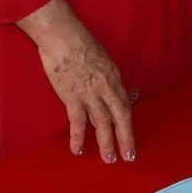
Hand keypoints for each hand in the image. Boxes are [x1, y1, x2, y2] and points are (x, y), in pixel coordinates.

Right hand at [18, 0, 134, 162]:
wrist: (62, 33)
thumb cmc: (77, 39)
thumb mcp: (98, 55)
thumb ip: (101, 74)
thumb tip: (100, 87)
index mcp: (113, 75)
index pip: (123, 102)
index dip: (126, 120)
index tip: (127, 132)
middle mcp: (106, 86)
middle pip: (121, 116)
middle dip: (126, 138)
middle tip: (129, 156)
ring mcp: (90, 92)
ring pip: (103, 122)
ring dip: (107, 142)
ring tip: (110, 159)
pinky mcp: (73, 96)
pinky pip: (78, 121)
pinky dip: (78, 137)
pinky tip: (78, 149)